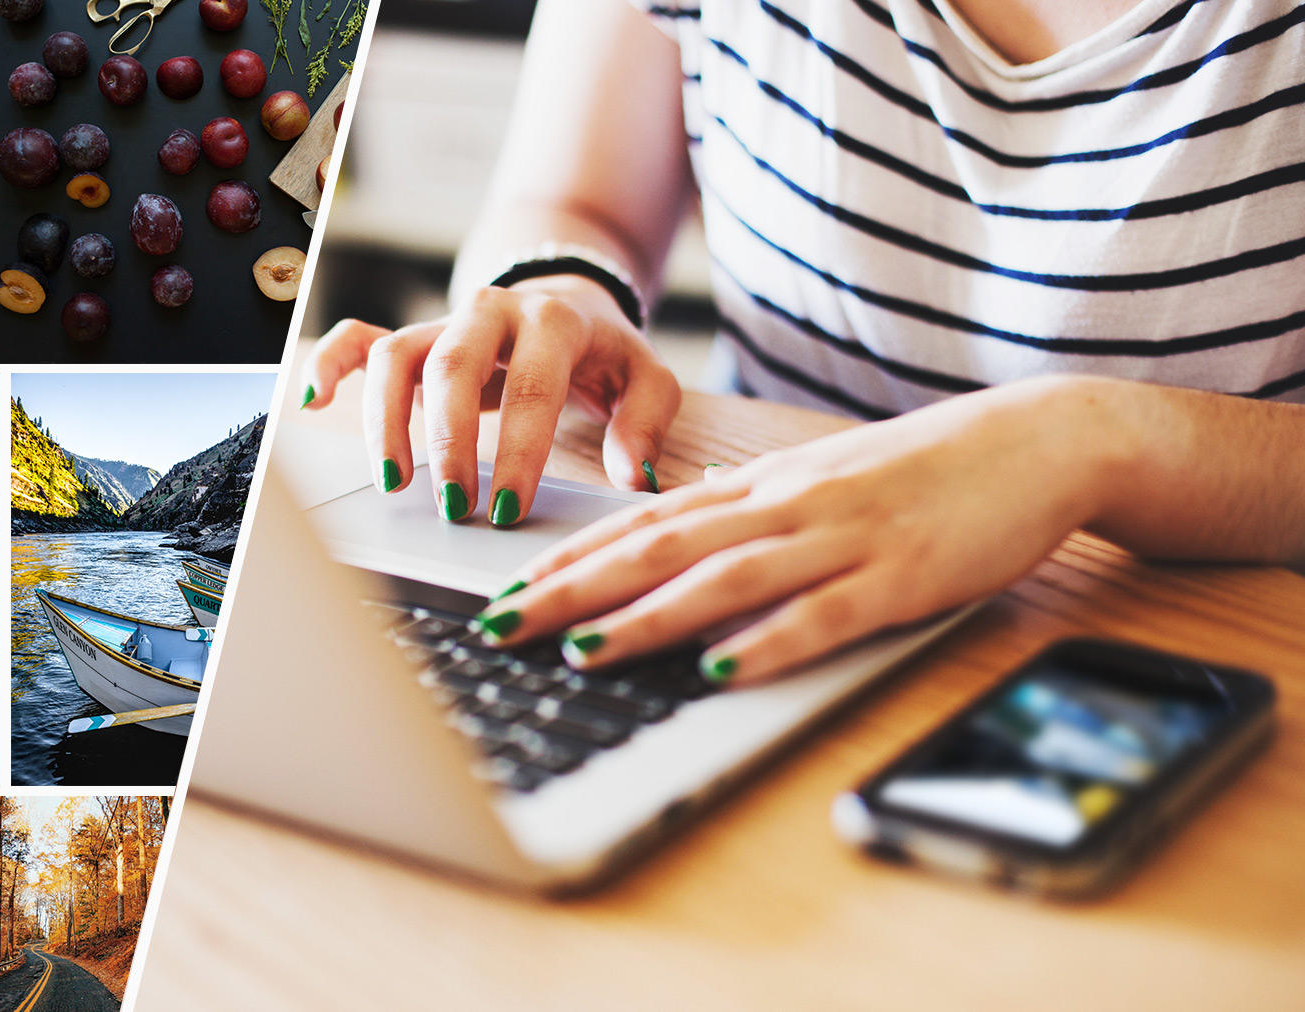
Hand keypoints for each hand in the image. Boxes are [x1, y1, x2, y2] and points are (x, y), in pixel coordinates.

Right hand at [305, 275, 679, 524]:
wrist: (567, 298)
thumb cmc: (602, 352)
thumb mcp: (645, 378)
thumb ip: (645, 423)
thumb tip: (632, 475)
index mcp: (552, 321)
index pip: (531, 386)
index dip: (518, 450)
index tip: (508, 508)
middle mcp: (491, 313)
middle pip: (454, 367)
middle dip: (449, 443)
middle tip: (455, 507)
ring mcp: (444, 322)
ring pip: (397, 356)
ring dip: (388, 420)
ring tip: (396, 482)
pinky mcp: (413, 337)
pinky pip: (359, 338)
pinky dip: (331, 364)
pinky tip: (315, 401)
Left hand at [473, 378, 1112, 684]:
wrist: (1034, 440)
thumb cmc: (920, 469)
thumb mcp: (817, 481)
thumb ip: (746, 513)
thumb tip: (673, 541)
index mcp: (762, 485)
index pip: (641, 522)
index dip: (567, 558)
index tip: (503, 589)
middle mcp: (786, 505)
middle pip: (659, 547)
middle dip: (570, 588)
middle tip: (499, 622)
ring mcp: (841, 539)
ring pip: (723, 578)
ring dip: (646, 616)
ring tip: (579, 648)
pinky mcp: (899, 577)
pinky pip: (822, 614)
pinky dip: (767, 642)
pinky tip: (720, 669)